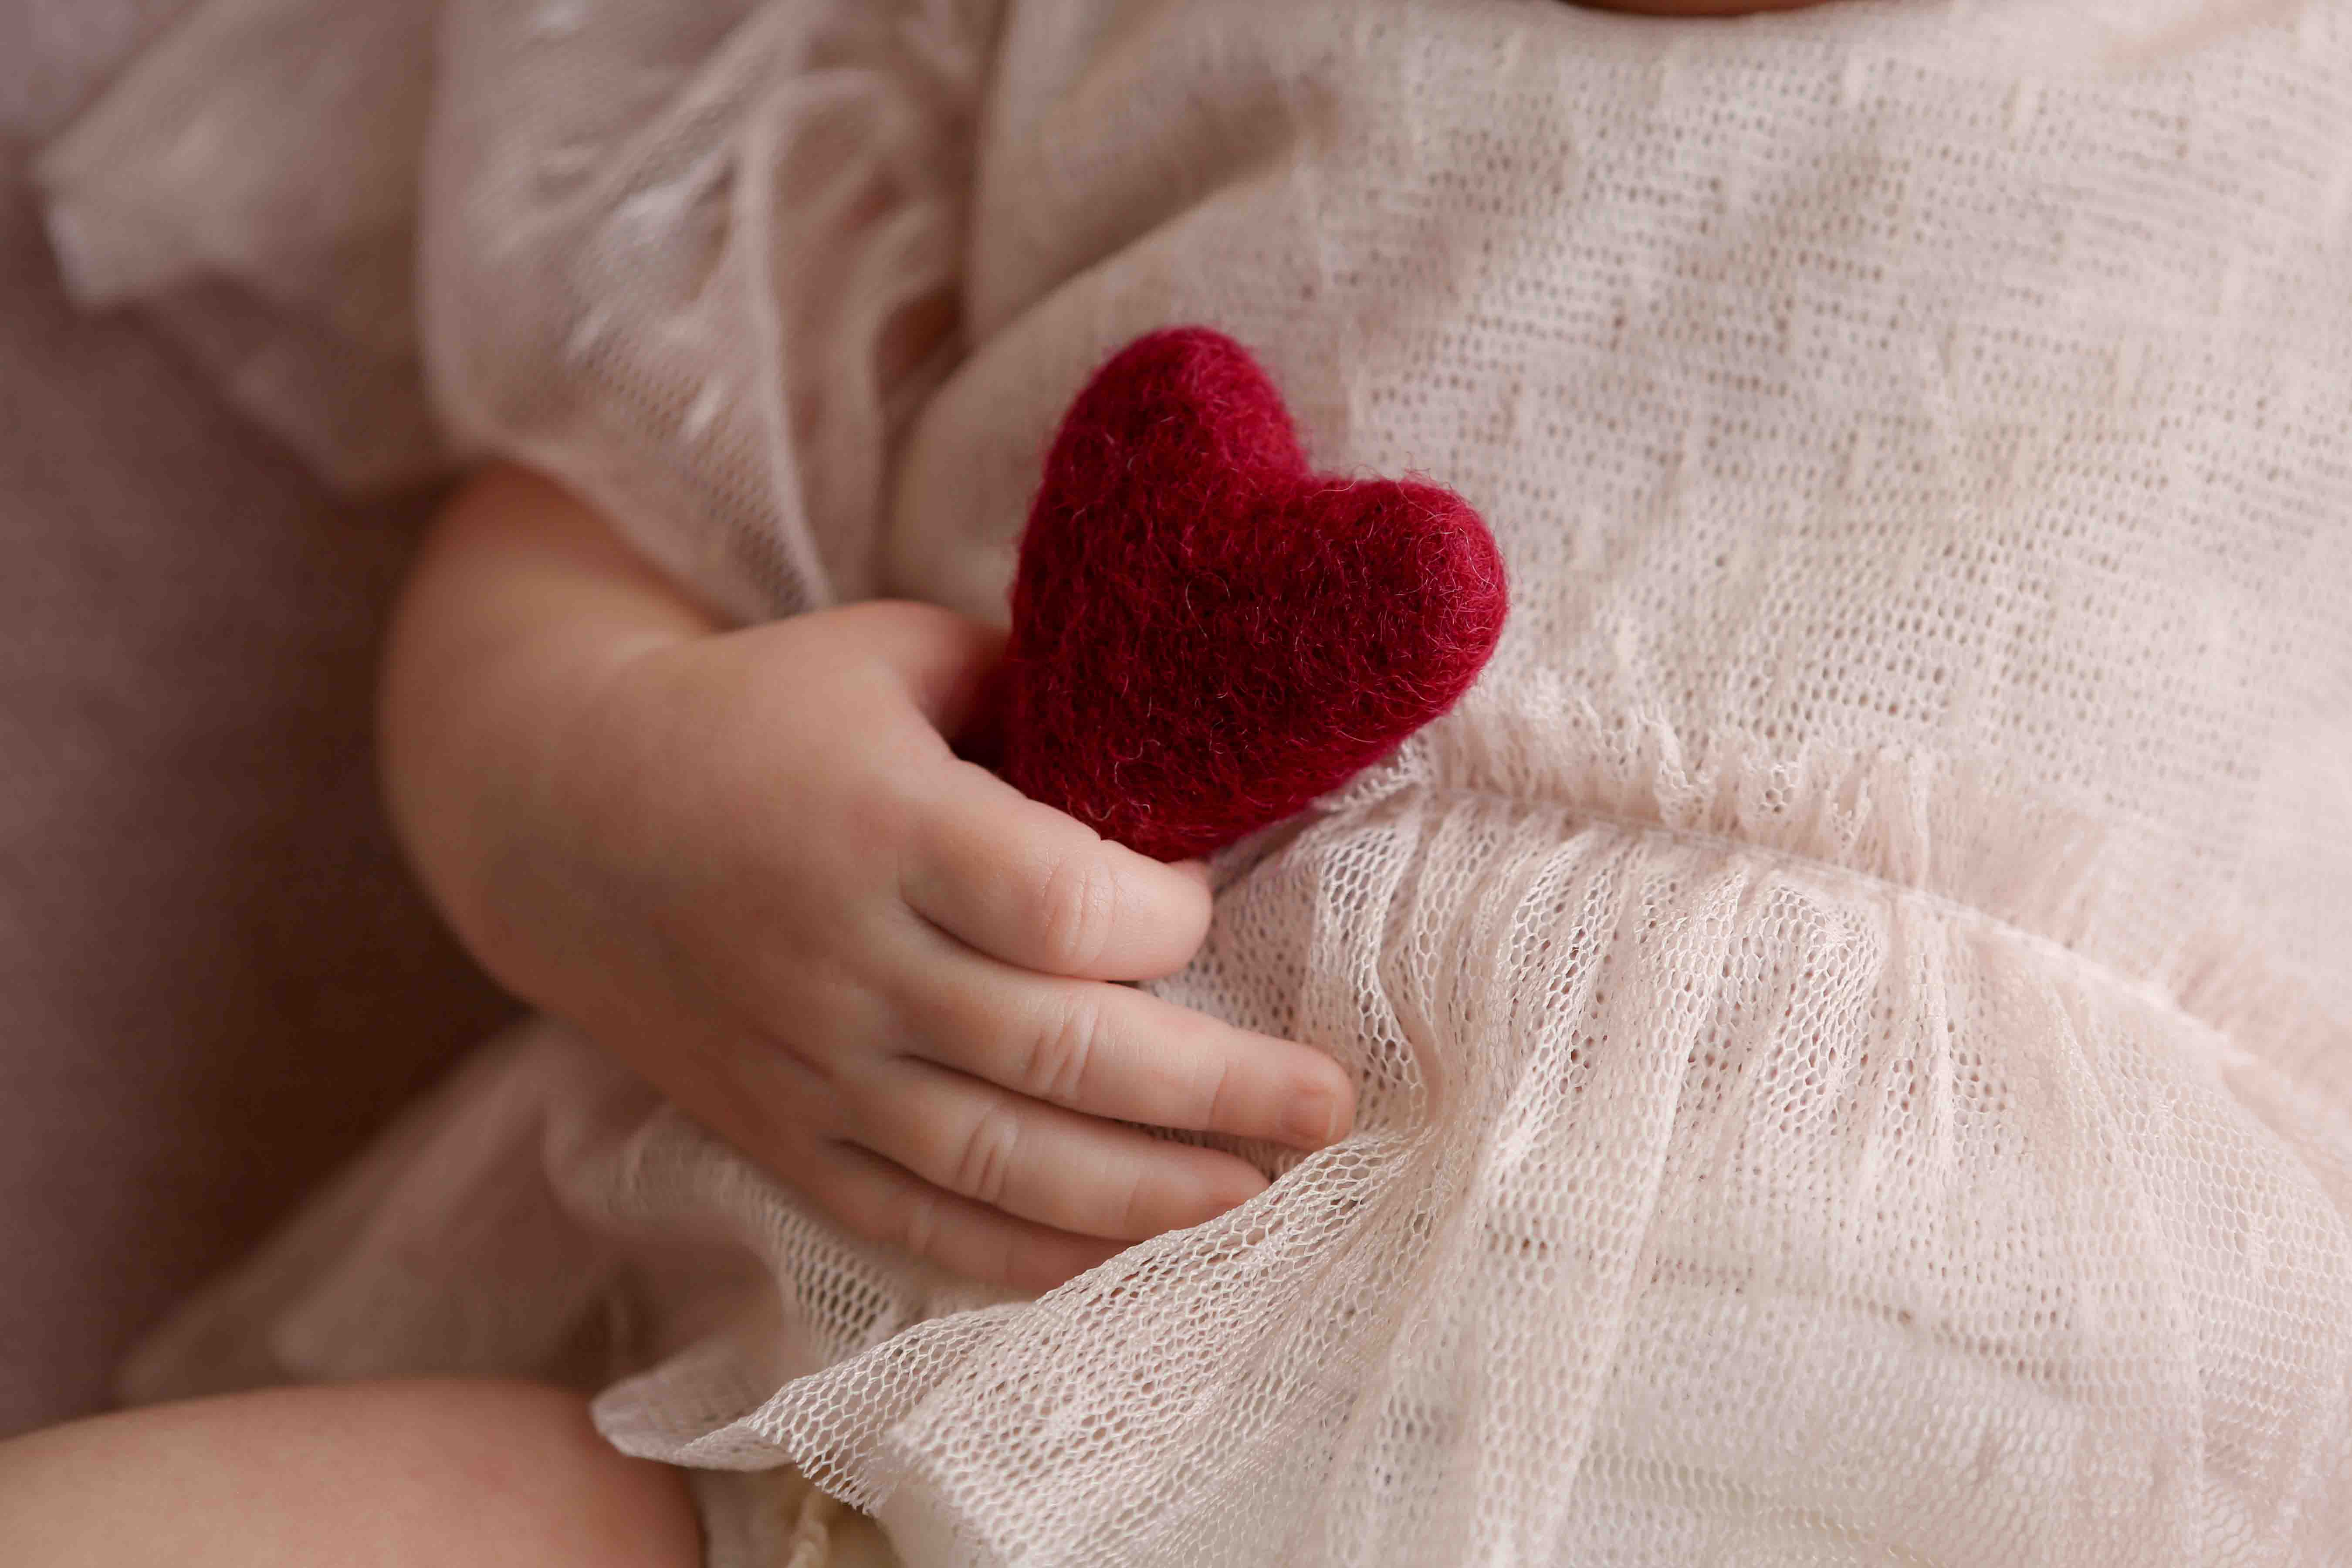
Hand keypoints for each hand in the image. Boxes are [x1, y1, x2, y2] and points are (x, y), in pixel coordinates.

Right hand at [383, 468, 1354, 1291]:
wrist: (556, 811)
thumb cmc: (760, 713)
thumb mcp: (892, 654)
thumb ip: (1035, 698)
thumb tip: (1181, 760)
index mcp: (880, 824)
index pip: (1066, 909)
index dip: (1168, 917)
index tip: (1198, 902)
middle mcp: (845, 960)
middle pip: (1063, 1055)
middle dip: (1221, 1091)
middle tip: (1329, 1104)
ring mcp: (809, 1066)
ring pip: (1003, 1164)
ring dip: (1151, 1196)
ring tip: (1264, 1197)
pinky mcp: (781, 1137)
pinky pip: (917, 1223)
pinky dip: (1028, 1256)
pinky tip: (1125, 1262)